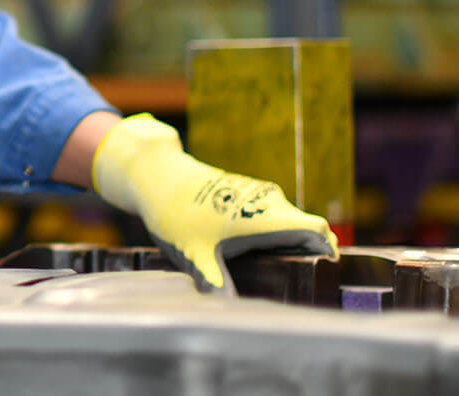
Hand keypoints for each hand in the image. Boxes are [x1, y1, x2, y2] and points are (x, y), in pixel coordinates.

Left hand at [92, 114, 337, 291]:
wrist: (157, 174)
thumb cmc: (177, 214)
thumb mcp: (195, 254)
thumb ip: (215, 283)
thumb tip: (227, 310)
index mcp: (265, 216)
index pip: (318, 231)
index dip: (328, 252)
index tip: (325, 273)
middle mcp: (268, 201)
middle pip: (309, 227)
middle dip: (312, 251)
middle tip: (303, 280)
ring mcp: (258, 192)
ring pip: (291, 218)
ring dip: (294, 240)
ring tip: (284, 268)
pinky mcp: (247, 189)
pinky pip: (274, 211)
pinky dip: (277, 230)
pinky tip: (262, 250)